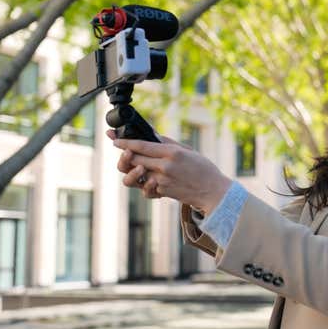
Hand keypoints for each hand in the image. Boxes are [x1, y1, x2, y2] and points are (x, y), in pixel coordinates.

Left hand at [108, 130, 231, 213]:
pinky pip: (145, 187)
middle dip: (126, 156)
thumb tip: (151, 137)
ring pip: (137, 174)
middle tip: (125, 152)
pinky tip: (154, 180)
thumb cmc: (203, 168)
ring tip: (141, 168)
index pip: (142, 146)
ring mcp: (162, 181)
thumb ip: (167, 143)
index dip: (125, 142)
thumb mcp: (187, 150)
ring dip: (135, 171)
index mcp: (171, 153)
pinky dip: (147, 183)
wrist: (212, 191)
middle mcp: (165, 166)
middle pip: (135, 159)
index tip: (114, 140)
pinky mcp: (162, 192)